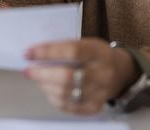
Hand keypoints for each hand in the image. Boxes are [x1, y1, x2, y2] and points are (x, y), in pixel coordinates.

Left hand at [24, 38, 138, 114]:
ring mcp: (100, 92)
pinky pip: (69, 106)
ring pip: (65, 94)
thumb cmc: (96, 55)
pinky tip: (49, 90)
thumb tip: (35, 55)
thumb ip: (64, 48)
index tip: (28, 53)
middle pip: (67, 77)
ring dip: (46, 86)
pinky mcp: (95, 106)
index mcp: (98, 52)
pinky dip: (54, 98)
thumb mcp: (86, 43)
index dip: (47, 52)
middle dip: (42, 74)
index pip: (71, 51)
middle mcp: (102, 73)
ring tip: (39, 79)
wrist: (121, 72)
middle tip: (28, 70)